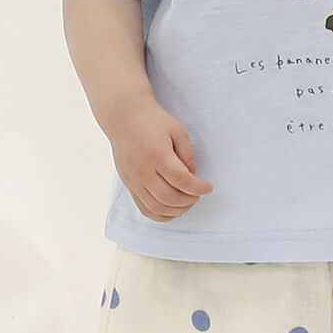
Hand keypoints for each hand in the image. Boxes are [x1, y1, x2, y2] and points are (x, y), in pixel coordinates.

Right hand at [107, 96, 213, 221]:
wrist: (124, 118)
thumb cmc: (153, 121)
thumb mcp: (177, 130)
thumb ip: (187, 154)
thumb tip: (192, 176)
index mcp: (158, 155)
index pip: (181, 180)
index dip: (198, 187)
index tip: (208, 187)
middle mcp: (143, 171)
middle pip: (169, 198)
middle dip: (189, 201)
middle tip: (198, 195)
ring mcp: (134, 180)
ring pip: (156, 208)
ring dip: (176, 211)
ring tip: (187, 203)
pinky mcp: (129, 185)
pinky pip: (144, 208)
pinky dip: (159, 215)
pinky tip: (171, 210)